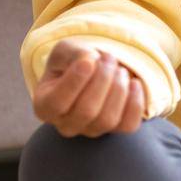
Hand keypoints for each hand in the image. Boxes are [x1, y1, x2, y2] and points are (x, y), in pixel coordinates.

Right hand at [32, 38, 147, 136]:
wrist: (94, 69)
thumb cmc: (73, 60)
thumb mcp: (66, 50)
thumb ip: (74, 54)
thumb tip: (91, 61)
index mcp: (45, 105)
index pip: (57, 102)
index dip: (75, 82)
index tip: (88, 60)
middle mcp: (65, 124)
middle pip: (86, 111)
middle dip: (102, 80)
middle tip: (108, 58)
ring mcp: (91, 131)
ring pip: (107, 119)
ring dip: (118, 89)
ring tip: (119, 69)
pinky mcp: (115, 131)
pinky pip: (128, 125)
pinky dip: (135, 102)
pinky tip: (134, 83)